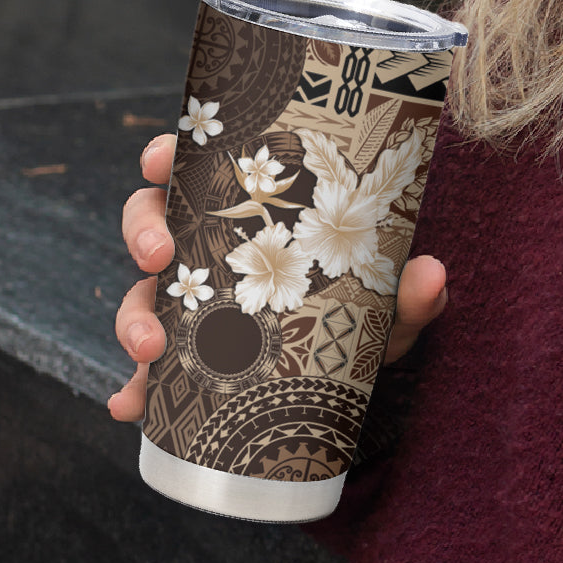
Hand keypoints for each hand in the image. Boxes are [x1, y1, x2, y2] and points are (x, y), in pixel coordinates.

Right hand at [106, 133, 447, 420]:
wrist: (360, 374)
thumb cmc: (368, 313)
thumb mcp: (390, 303)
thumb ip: (410, 291)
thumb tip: (431, 274)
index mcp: (252, 214)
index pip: (198, 169)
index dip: (168, 156)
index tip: (161, 158)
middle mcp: (213, 251)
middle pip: (153, 223)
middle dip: (143, 233)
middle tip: (160, 256)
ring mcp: (195, 305)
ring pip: (142, 295)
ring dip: (133, 317)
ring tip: (150, 348)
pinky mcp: (189, 360)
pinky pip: (149, 373)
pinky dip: (134, 389)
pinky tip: (131, 406)